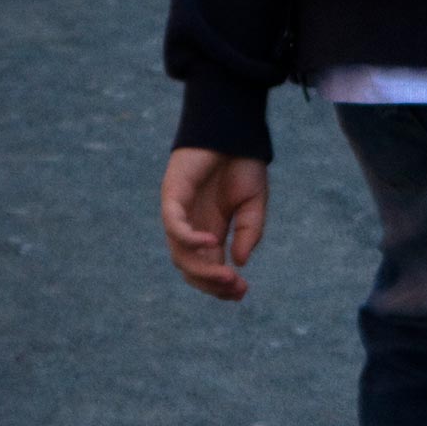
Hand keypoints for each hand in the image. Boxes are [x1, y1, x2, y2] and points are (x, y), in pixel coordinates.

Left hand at [160, 148, 268, 301]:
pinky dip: (189, 238)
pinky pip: (174, 224)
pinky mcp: (172, 194)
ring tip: (227, 275)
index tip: (242, 292)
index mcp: (210, 231)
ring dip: (202, 268)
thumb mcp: (254, 206)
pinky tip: (211, 242)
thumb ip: (249, 233)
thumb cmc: (243, 165)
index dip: (221, 285)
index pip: (208, 267)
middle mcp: (191, 226)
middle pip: (190, 267)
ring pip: (180, 253)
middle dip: (212, 283)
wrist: (234, 132)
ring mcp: (179, 213)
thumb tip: (238, 262)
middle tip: (236, 288)